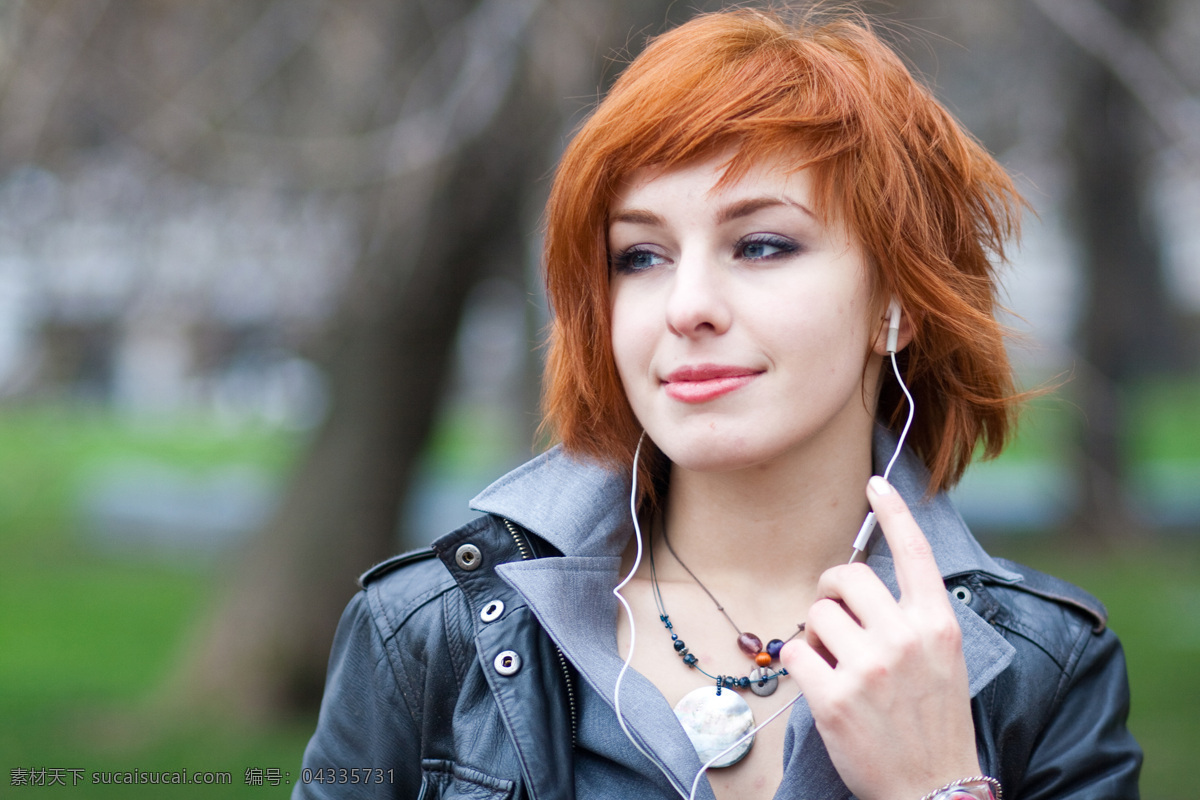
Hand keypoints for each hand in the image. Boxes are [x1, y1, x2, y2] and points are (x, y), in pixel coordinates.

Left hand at [779, 476, 980, 799]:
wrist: (935, 792)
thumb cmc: (933, 722)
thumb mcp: (943, 660)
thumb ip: (911, 618)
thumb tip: (863, 582)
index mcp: (937, 624)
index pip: (914, 553)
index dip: (894, 513)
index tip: (875, 483)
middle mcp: (905, 638)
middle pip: (845, 577)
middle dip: (830, 592)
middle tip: (835, 619)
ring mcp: (869, 668)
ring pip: (815, 614)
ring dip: (816, 635)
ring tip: (837, 665)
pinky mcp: (834, 698)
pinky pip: (794, 651)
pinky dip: (799, 665)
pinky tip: (820, 685)